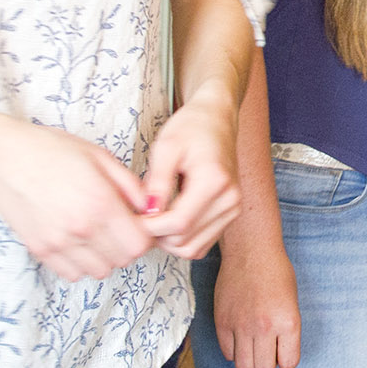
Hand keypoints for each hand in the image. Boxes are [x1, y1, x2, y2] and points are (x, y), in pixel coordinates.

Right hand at [0, 118, 154, 281]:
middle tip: (118, 226)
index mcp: (101, 203)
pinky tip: (77, 241)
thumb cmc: (52, 151)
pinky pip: (72, 273)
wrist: (3, 159)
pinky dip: (80, 263)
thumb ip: (131, 186)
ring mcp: (58, 243)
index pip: (140, 244)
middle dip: (127, 245)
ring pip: (99, 271)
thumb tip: (150, 209)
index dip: (145, 235)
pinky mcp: (40, 250)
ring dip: (105, 256)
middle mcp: (81, 229)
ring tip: (96, 233)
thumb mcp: (100, 157)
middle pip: (123, 260)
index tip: (138, 223)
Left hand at [139, 95, 245, 258]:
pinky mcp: (230, 215)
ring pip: (192, 248)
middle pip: (185, 241)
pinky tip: (169, 220)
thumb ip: (156, 182)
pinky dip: (181, 239)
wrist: (217, 119)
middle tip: (140, 217)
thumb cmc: (192, 126)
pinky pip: (201, 244)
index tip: (133, 217)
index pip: (178, 223)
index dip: (150, 227)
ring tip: (154, 218)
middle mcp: (229, 200)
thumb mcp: (166, 146)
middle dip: (157, 235)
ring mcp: (233, 209)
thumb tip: (148, 213)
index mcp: (215, 181)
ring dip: (168, 241)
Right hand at [213, 216, 300, 367]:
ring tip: (252, 344)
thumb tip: (278, 355)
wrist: (251, 250)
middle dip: (267, 361)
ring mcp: (241, 326)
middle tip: (267, 346)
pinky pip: (227, 353)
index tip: (283, 349)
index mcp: (288, 322)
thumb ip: (286, 330)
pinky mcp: (222, 322)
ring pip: (244, 366)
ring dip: (249, 359)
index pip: (288, 363)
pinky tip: (239, 336)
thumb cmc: (276, 272)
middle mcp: (265, 327)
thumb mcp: (292, 302)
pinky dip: (234, 350)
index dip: (286, 358)